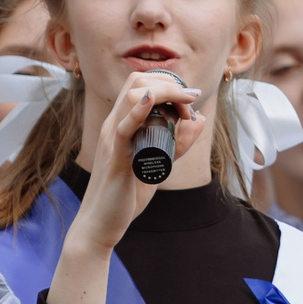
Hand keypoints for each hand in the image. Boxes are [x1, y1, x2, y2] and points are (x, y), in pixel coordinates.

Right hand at [70, 69, 206, 256]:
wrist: (103, 222)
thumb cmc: (127, 193)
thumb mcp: (160, 162)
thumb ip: (177, 143)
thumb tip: (199, 119)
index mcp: (122, 123)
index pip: (141, 84)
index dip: (169, 85)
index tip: (190, 103)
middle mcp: (114, 125)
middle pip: (137, 82)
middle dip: (170, 85)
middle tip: (191, 104)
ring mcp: (112, 139)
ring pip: (131, 96)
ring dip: (165, 94)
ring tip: (185, 109)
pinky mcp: (115, 157)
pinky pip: (123, 128)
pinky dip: (138, 111)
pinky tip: (150, 100)